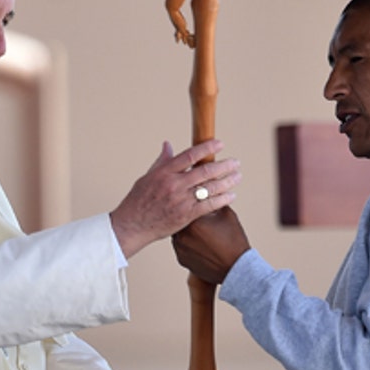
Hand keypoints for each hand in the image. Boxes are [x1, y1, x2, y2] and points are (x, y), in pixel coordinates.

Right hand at [111, 139, 240, 257]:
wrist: (132, 225)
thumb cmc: (138, 201)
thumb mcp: (147, 177)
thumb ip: (162, 161)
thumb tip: (168, 144)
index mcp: (164, 172)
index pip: (190, 155)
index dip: (207, 148)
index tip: (220, 144)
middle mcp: (174, 184)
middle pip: (205, 171)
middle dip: (224, 166)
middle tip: (236, 162)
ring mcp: (181, 200)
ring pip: (209, 188)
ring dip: (227, 181)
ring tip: (238, 176)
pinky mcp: (185, 215)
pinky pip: (208, 205)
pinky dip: (222, 200)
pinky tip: (231, 195)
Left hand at [173, 206, 249, 284]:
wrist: (236, 269)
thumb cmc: (234, 240)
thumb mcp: (226, 214)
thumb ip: (214, 200)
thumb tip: (207, 191)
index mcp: (192, 219)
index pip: (187, 203)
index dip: (192, 201)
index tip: (196, 199)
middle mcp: (181, 234)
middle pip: (180, 217)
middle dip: (187, 215)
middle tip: (197, 214)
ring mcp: (179, 248)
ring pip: (179, 232)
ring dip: (186, 230)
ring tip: (200, 230)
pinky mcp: (181, 259)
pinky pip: (180, 246)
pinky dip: (187, 243)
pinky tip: (199, 243)